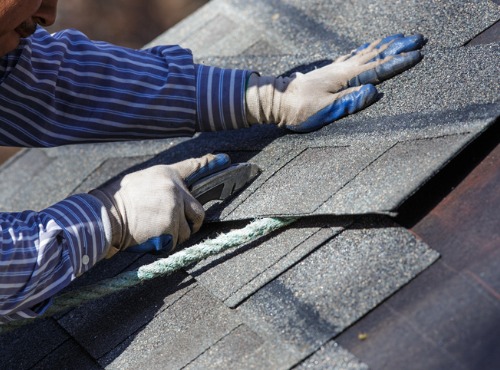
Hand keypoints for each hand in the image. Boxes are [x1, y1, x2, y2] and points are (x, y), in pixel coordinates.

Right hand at [90, 153, 230, 257]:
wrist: (104, 217)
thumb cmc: (119, 200)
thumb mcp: (142, 181)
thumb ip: (163, 185)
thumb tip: (176, 194)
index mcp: (166, 174)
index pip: (193, 166)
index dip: (210, 163)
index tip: (225, 160)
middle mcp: (174, 189)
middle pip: (198, 210)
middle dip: (192, 222)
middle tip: (177, 226)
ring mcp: (173, 208)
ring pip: (187, 229)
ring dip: (176, 235)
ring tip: (155, 230)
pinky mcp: (170, 226)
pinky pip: (176, 241)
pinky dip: (167, 244)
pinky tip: (151, 236)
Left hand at [246, 33, 424, 131]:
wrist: (277, 100)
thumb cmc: (299, 109)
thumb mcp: (324, 110)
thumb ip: (348, 101)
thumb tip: (373, 92)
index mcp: (344, 78)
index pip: (377, 69)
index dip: (398, 62)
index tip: (418, 54)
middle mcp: (342, 68)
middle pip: (376, 55)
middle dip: (398, 47)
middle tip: (419, 38)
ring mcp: (336, 68)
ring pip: (366, 52)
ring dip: (385, 45)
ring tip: (400, 38)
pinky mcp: (330, 71)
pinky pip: (354, 55)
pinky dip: (366, 49)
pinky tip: (369, 47)